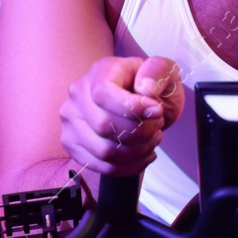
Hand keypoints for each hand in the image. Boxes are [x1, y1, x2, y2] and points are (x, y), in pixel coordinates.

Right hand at [59, 56, 183, 175]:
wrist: (145, 104)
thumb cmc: (152, 86)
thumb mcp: (165, 70)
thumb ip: (157, 72)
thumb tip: (145, 89)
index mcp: (99, 71)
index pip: (102, 93)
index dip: (131, 108)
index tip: (157, 111)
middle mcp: (78, 94)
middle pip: (103, 126)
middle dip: (140, 132)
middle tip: (157, 125)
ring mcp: (72, 121)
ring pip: (103, 151)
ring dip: (137, 151)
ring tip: (152, 139)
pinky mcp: (73, 144)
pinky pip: (101, 166)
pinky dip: (130, 166)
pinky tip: (145, 153)